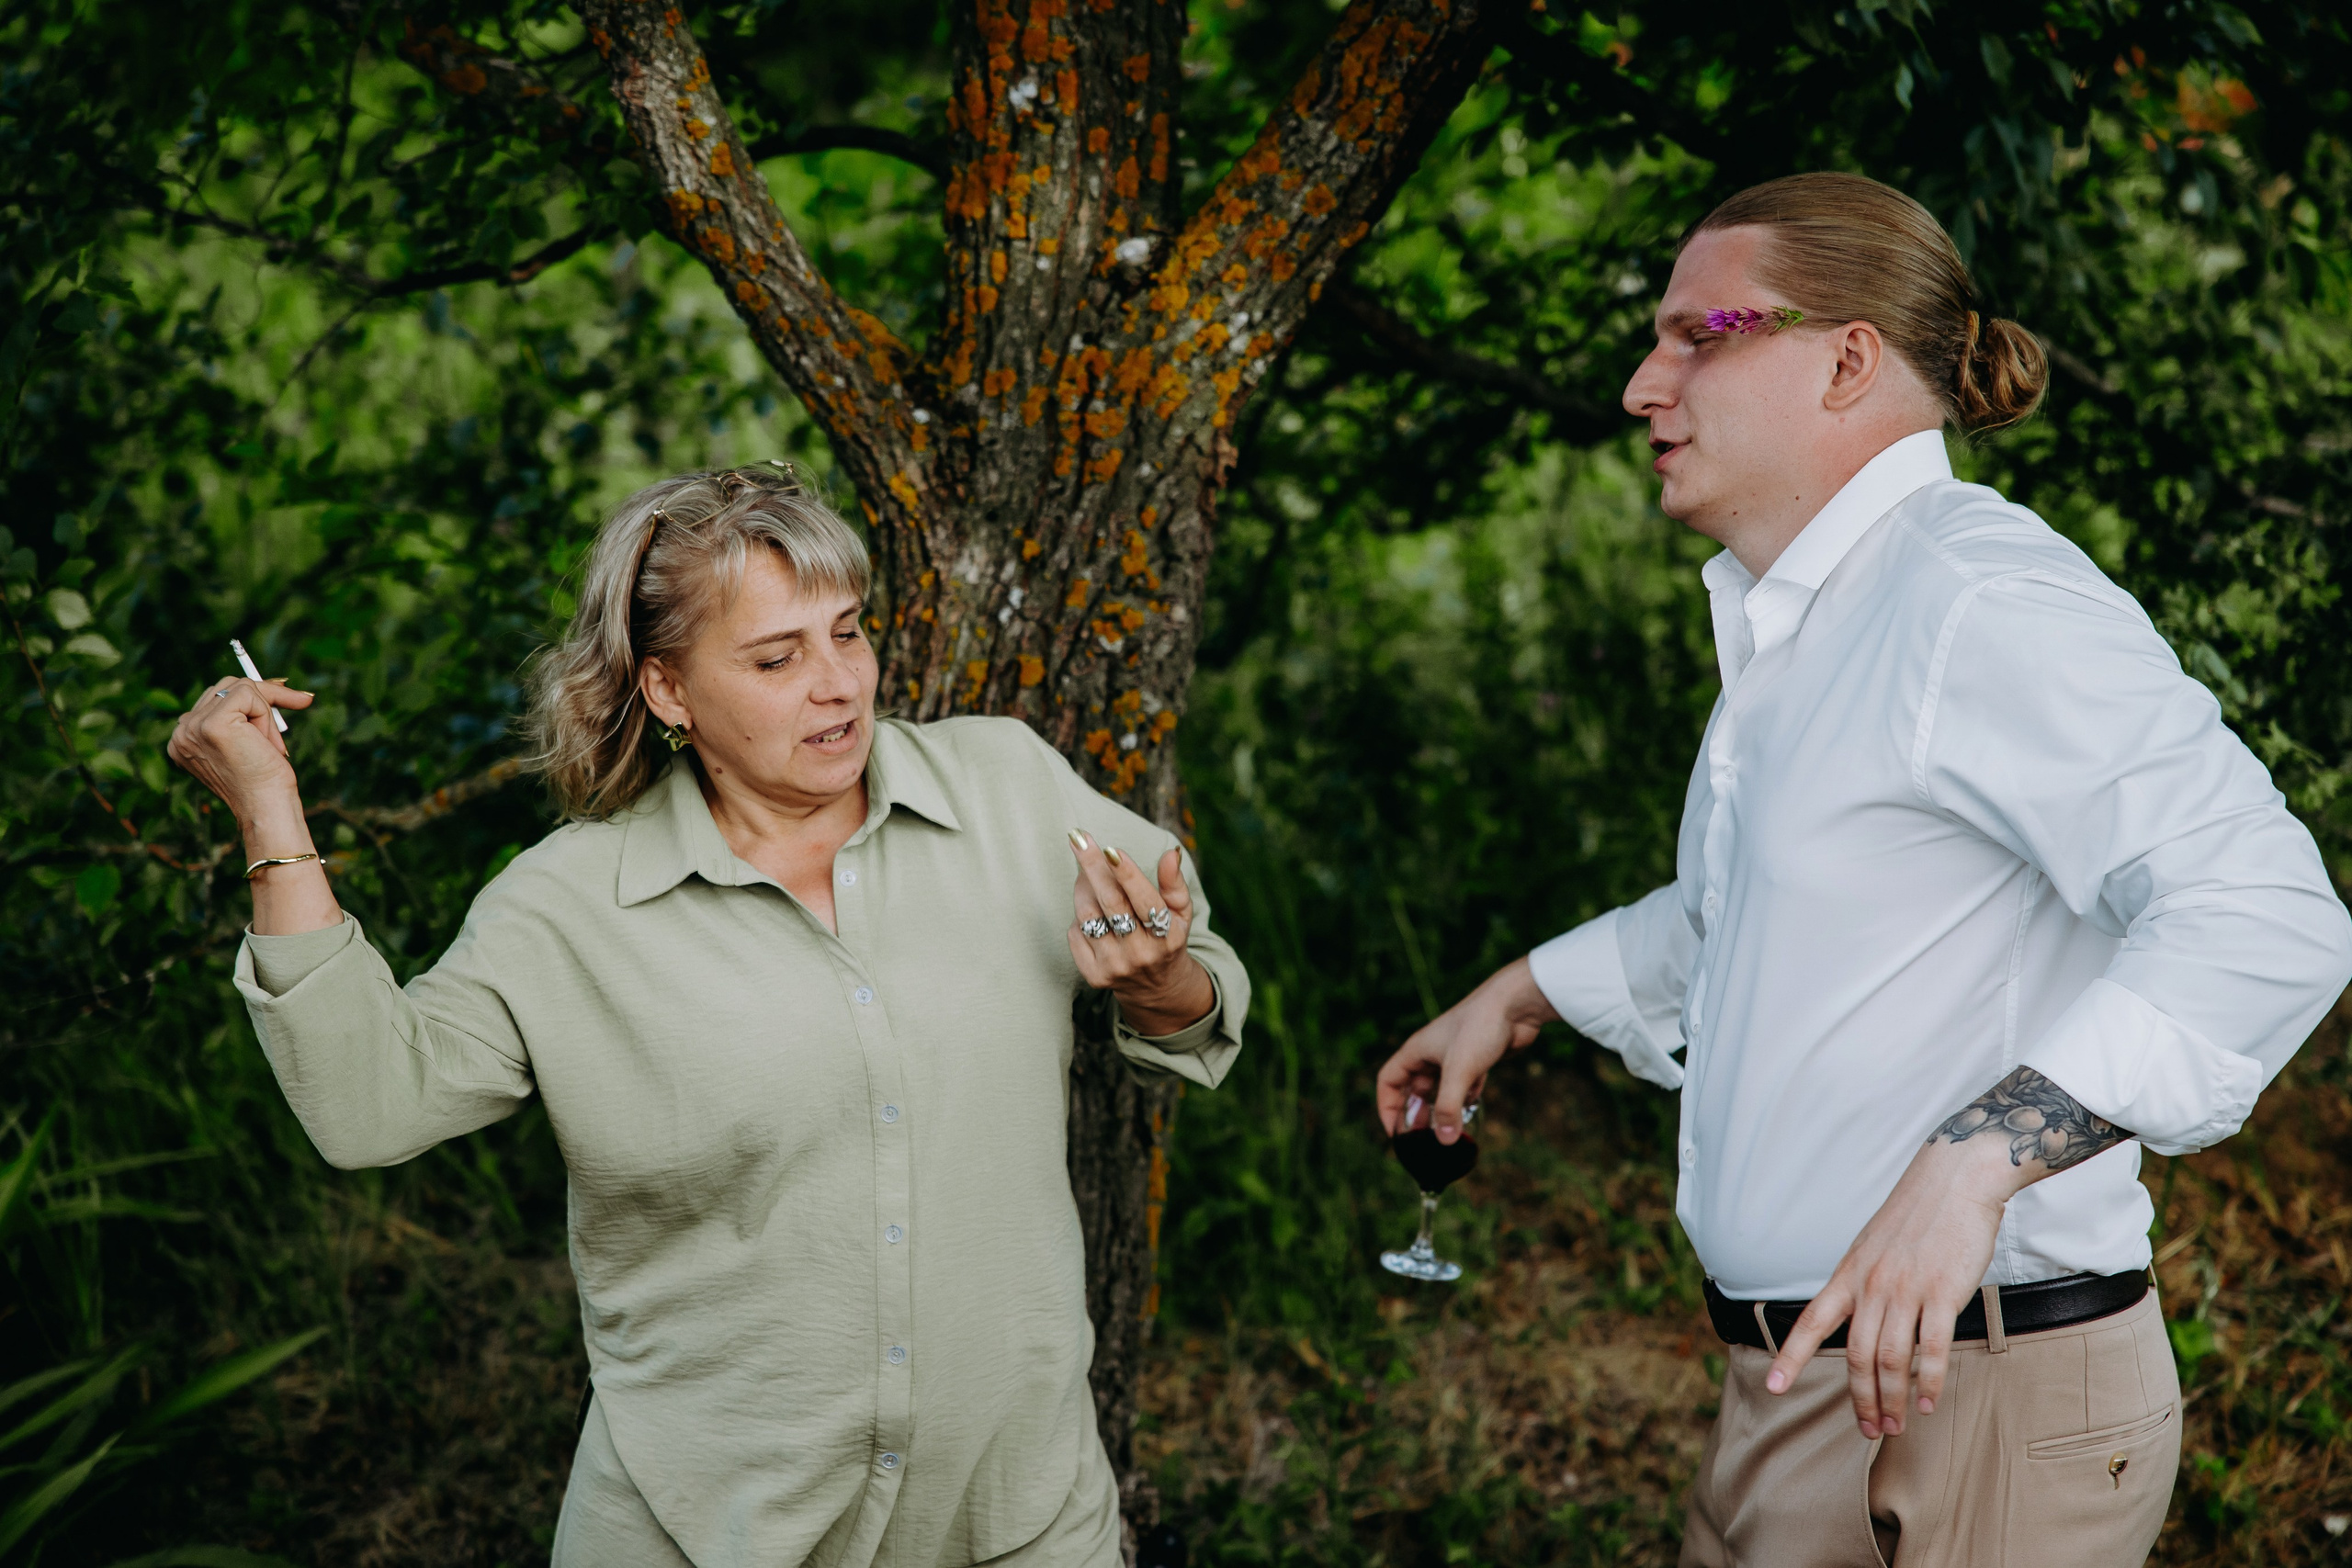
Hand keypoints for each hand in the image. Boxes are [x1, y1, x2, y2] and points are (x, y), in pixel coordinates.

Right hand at [166, 674, 314, 827]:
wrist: (266, 807)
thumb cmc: (264, 782)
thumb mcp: (247, 743)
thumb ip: (244, 718)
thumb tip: (276, 683)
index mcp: (183, 739)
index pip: (216, 697)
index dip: (253, 697)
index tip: (290, 697)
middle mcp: (181, 732)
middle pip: (226, 686)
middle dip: (265, 699)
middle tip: (299, 704)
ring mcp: (193, 727)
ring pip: (240, 688)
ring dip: (266, 712)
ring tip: (271, 745)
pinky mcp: (213, 723)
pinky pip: (248, 693)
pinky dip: (266, 715)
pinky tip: (266, 743)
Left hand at [1066, 831, 1212, 1035]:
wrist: (1157, 989)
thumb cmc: (1167, 939)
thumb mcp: (1181, 913)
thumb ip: (1174, 883)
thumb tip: (1171, 853)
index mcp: (1167, 936)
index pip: (1145, 900)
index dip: (1128, 874)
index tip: (1110, 849)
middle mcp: (1141, 954)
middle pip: (1111, 903)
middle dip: (1092, 867)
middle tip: (1079, 839)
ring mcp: (1115, 967)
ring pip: (1088, 915)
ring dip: (1082, 886)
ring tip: (1085, 871)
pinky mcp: (1094, 977)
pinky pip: (1075, 934)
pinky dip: (1079, 916)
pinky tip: (1090, 910)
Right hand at [1375, 956, 1557, 1141]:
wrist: (1515, 1004)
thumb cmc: (1480, 1028)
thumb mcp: (1459, 1072)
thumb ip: (1448, 1108)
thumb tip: (1444, 1142)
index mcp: (1416, 1051)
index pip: (1388, 1081)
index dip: (1387, 1107)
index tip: (1394, 1132)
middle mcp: (1431, 1054)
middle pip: (1413, 1088)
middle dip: (1415, 1114)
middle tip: (1421, 1140)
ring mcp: (1454, 1056)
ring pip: (1439, 1089)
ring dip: (1440, 1110)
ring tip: (1444, 1134)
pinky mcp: (1476, 1059)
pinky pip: (1463, 1086)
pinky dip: (1463, 1101)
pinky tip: (1469, 1115)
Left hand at [1763, 1132, 2025, 1436]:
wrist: (1955, 1178)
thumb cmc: (1918, 1214)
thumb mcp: (1873, 1245)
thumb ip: (1864, 1281)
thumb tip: (1861, 1316)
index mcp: (1849, 1273)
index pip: (1810, 1321)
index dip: (1791, 1358)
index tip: (1774, 1387)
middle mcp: (1870, 1285)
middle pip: (1855, 1355)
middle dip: (1860, 1399)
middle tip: (1871, 1429)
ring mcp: (1906, 1289)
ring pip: (1890, 1359)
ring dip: (1893, 1399)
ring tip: (1898, 1425)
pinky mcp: (1942, 1293)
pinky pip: (1932, 1350)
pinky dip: (1928, 1382)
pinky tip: (1929, 1403)